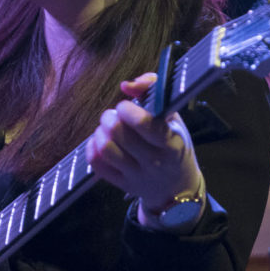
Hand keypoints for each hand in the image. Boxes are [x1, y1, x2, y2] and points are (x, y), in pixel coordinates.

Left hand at [85, 72, 203, 225]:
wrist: (177, 185)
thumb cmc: (173, 143)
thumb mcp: (173, 117)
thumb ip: (152, 91)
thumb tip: (126, 85)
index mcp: (171, 143)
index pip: (144, 124)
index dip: (127, 110)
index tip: (125, 106)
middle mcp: (154, 162)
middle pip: (118, 133)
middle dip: (109, 117)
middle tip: (114, 115)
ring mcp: (137, 176)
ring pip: (105, 148)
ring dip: (100, 132)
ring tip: (107, 129)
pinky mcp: (122, 184)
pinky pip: (97, 163)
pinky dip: (92, 147)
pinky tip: (101, 141)